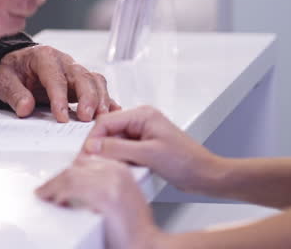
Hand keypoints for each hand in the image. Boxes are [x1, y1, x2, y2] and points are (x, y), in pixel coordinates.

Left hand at [0, 45, 120, 121]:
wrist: (15, 64)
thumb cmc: (11, 70)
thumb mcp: (4, 81)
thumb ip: (15, 94)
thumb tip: (26, 108)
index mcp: (43, 57)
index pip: (55, 77)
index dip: (59, 97)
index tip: (61, 116)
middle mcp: (63, 61)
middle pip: (82, 76)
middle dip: (87, 97)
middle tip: (86, 118)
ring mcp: (74, 71)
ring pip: (94, 80)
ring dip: (100, 99)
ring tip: (101, 118)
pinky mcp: (81, 82)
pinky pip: (98, 87)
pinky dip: (107, 99)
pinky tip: (113, 112)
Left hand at [36, 154, 159, 248]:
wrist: (148, 244)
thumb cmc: (136, 227)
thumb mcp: (122, 196)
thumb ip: (104, 184)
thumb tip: (79, 184)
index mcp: (121, 170)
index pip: (86, 160)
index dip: (67, 170)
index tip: (57, 180)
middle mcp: (117, 172)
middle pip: (77, 167)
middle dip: (58, 178)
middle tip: (46, 189)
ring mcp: (111, 183)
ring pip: (71, 176)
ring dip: (54, 187)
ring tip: (46, 195)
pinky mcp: (106, 197)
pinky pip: (74, 189)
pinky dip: (59, 194)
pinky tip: (56, 200)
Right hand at [82, 105, 222, 194]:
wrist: (206, 176)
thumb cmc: (186, 163)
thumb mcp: (148, 155)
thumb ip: (118, 149)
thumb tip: (93, 146)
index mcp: (142, 115)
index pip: (106, 122)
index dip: (93, 139)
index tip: (85, 155)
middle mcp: (141, 120)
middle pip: (109, 131)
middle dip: (100, 148)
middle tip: (91, 164)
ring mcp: (143, 134)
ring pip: (115, 142)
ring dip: (110, 155)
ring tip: (109, 168)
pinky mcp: (145, 146)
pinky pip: (124, 151)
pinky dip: (120, 160)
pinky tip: (123, 169)